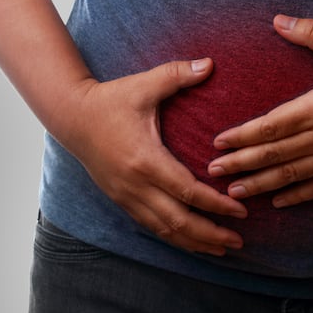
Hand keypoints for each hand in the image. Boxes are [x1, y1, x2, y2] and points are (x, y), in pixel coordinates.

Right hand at [54, 58, 247, 255]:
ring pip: (164, 229)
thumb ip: (178, 74)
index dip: (216, 205)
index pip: (187, 191)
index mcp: (145, 159)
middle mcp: (135, 184)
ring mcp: (126, 195)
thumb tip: (210, 63)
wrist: (71, 116)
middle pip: (178, 221)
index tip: (241, 210)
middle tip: (238, 240)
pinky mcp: (120, 199)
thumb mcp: (144, 84)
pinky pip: (150, 226)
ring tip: (222, 249)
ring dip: (194, 241)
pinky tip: (191, 242)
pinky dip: (173, 237)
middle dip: (210, 234)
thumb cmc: (110, 100)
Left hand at [208, 16, 312, 207]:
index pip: (270, 125)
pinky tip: (278, 201)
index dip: (242, 136)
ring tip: (234, 193)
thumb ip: (312, 32)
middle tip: (212, 172)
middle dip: (241, 163)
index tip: (218, 142)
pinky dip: (297, 196)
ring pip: (291, 175)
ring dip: (261, 184)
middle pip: (274, 155)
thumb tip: (278, 20)